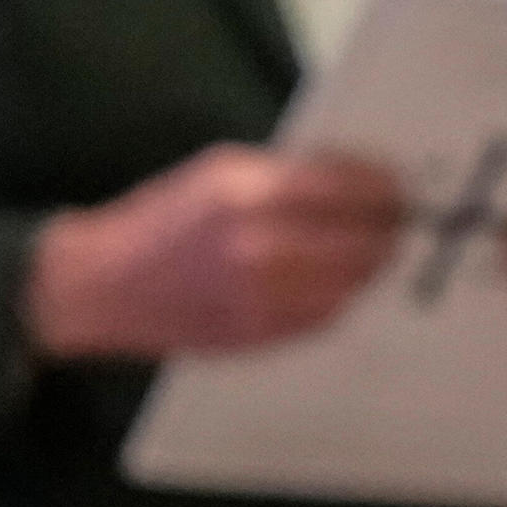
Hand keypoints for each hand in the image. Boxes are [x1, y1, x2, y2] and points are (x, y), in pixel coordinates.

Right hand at [25, 145, 402, 360]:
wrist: (104, 285)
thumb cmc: (164, 218)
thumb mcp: (221, 171)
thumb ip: (290, 175)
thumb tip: (361, 178)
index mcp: (249, 194)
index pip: (350, 190)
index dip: (387, 190)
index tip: (402, 188)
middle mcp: (260, 247)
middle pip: (364, 242)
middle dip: (390, 230)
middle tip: (402, 223)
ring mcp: (261, 298)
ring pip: (353, 284)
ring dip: (370, 267)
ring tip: (373, 251)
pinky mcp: (260, 335)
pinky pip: (328, 316)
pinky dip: (342, 296)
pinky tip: (337, 281)